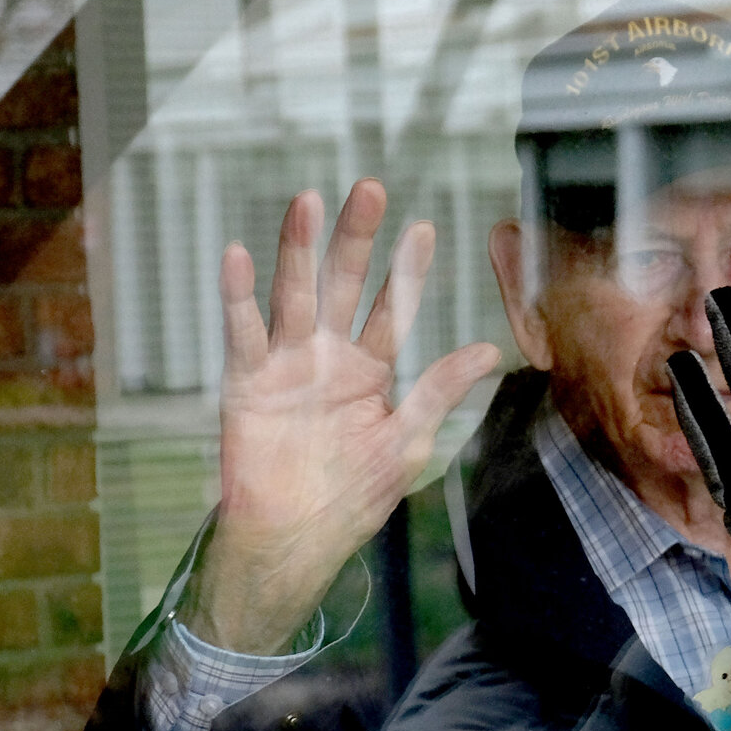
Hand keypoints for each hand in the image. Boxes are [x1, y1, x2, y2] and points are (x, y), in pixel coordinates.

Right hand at [185, 182, 500, 652]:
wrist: (296, 539)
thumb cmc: (353, 497)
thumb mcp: (408, 441)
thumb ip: (440, 391)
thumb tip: (491, 350)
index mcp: (369, 369)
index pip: (392, 308)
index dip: (407, 271)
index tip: (425, 229)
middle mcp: (327, 356)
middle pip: (344, 285)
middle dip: (356, 240)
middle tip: (371, 191)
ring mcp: (286, 365)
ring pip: (294, 295)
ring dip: (298, 248)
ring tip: (307, 201)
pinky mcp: (247, 382)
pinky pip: (242, 332)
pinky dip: (238, 295)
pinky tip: (240, 254)